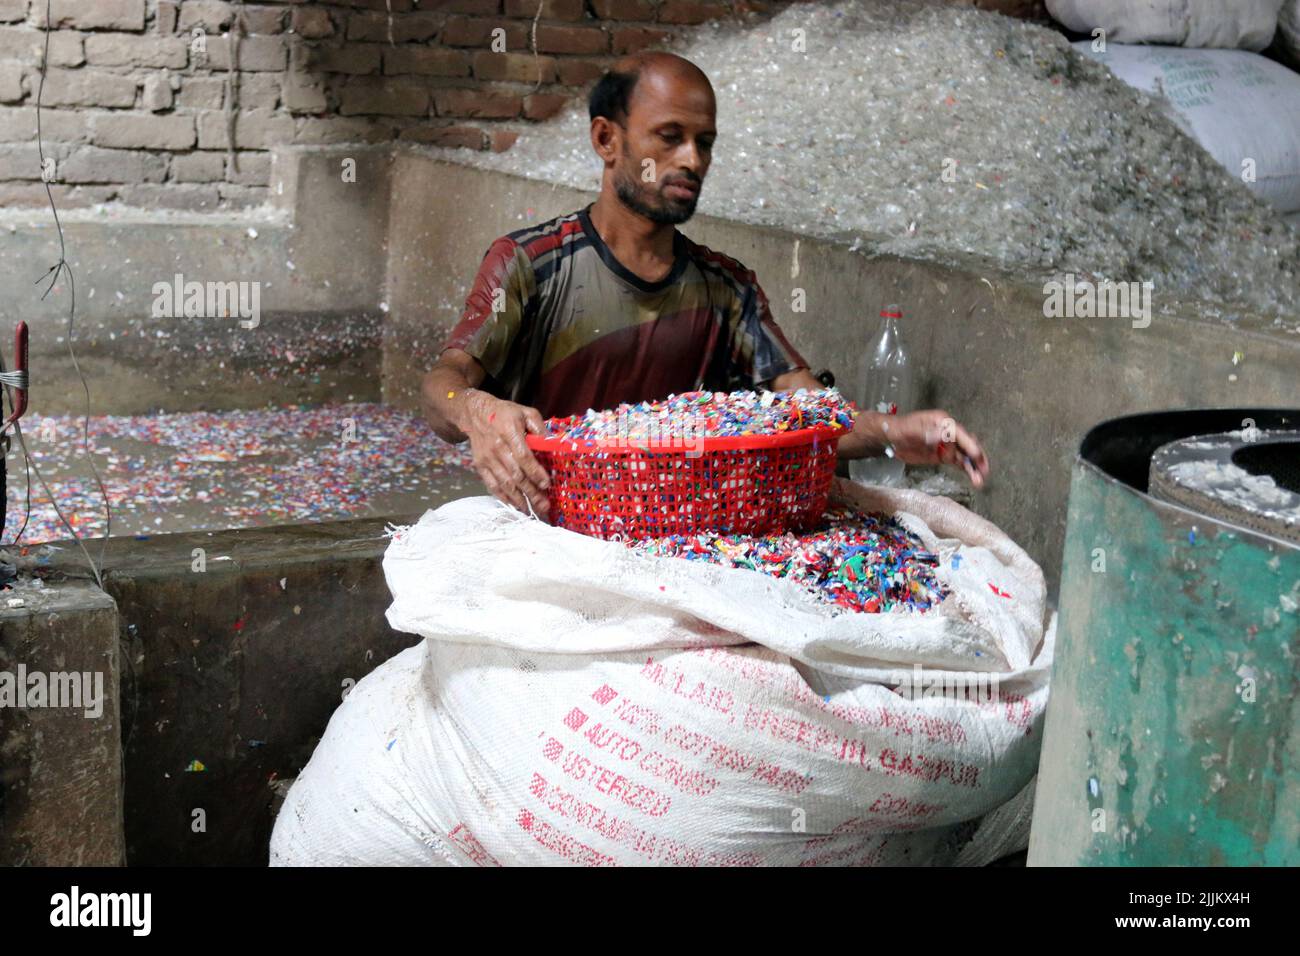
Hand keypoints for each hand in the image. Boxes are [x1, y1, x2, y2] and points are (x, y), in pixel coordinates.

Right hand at [461, 390, 551, 517]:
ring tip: (532, 511)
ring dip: (519, 499)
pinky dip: (503, 497)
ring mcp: (487, 458)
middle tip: (544, 506)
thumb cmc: (506, 413)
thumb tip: (553, 445)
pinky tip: (515, 506)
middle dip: (531, 492)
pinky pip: (492, 485)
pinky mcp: (480, 466)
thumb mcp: (526, 412)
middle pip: (515, 474)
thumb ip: (540, 428)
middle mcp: (497, 447)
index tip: (547, 484)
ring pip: (504, 483)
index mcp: (509, 432)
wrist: (475, 414)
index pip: (523, 456)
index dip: (535, 472)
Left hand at [877, 409, 990, 488]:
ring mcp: (947, 445)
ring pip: (965, 456)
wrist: (891, 438)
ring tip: (980, 481)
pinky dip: (967, 470)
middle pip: (967, 444)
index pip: (959, 433)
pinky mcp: (943, 456)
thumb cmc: (899, 429)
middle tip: (984, 470)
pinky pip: (958, 462)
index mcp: (942, 421)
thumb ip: (925, 432)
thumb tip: (941, 436)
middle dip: (976, 457)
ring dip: (973, 467)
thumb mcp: (909, 429)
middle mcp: (949, 432)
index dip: (969, 444)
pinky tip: (974, 478)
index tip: (976, 455)